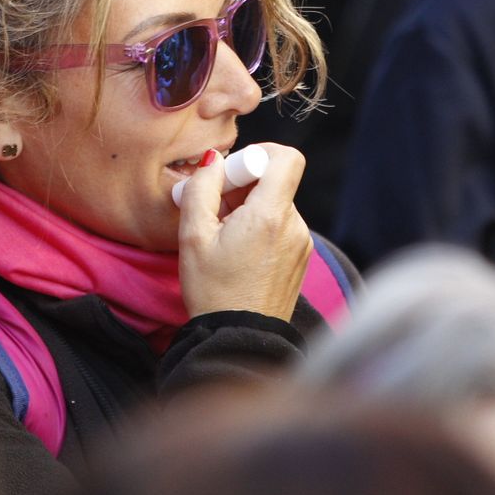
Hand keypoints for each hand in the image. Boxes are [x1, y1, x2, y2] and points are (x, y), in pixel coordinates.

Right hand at [177, 144, 311, 319]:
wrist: (239, 339)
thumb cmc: (214, 292)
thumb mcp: (193, 237)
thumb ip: (201, 189)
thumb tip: (212, 161)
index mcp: (271, 215)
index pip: (286, 157)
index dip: (259, 154)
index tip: (232, 174)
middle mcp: (294, 226)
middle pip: (275, 181)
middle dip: (243, 186)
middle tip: (213, 207)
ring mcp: (301, 243)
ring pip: (276, 204)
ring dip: (249, 209)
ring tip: (221, 235)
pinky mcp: (299, 258)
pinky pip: (281, 226)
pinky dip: (259, 228)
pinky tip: (237, 251)